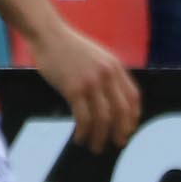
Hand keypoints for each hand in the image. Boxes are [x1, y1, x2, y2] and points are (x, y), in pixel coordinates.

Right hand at [28, 21, 140, 154]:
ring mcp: (90, 82)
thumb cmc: (67, 46)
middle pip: (121, 111)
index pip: (133, 97)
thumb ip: (106, 73)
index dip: (132, 117)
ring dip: (100, 136)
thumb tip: (109, 97)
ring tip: (95, 147)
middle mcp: (107, 75)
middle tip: (116, 143)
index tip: (128, 129)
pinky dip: (83, 131)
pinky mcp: (73, 89)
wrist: (47, 35)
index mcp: (115, 67)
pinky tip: (79, 138)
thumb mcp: (96, 56)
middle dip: (120, 131)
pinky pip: (83, 117)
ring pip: (103, 118)